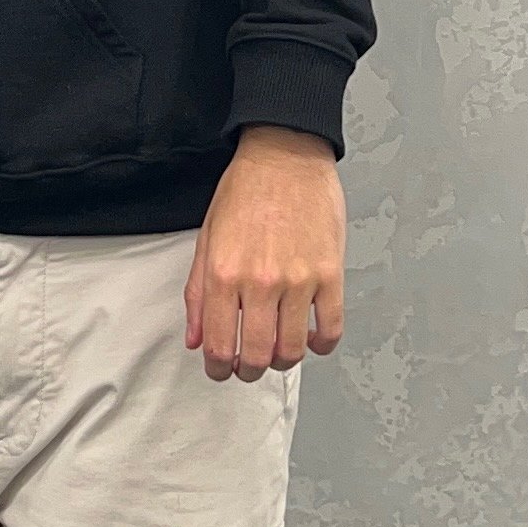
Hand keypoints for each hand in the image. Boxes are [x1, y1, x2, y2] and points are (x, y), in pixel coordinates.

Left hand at [184, 126, 345, 380]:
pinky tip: (312, 340)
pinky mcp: (330, 274)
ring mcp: (299, 280)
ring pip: (293, 350)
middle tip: (248, 367)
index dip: (218, 369)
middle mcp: (260, 282)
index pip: (219, 346)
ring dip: (283, 362)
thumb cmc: (245, 191)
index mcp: (223, 274)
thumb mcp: (206, 239)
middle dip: (249, 371)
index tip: (221, 370)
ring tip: (279, 354)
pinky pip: (330, 328)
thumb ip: (197, 294)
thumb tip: (196, 339)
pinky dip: (321, 345)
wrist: (285, 155)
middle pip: (257, 356)